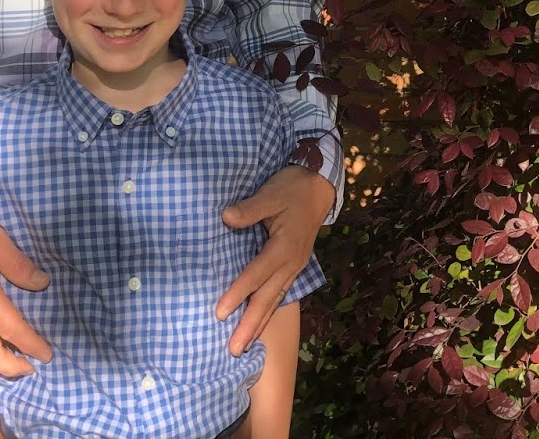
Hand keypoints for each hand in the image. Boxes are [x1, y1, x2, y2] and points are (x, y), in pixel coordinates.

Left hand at [216, 164, 333, 356]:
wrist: (318, 187)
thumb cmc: (292, 188)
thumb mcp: (271, 193)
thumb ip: (250, 208)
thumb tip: (226, 218)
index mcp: (284, 246)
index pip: (255, 274)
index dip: (237, 293)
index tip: (220, 313)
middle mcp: (291, 263)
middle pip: (267, 298)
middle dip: (250, 325)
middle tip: (234, 351)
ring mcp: (295, 266)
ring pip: (275, 300)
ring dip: (259, 324)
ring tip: (244, 347)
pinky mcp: (294, 266)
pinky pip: (280, 294)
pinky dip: (269, 312)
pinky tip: (259, 323)